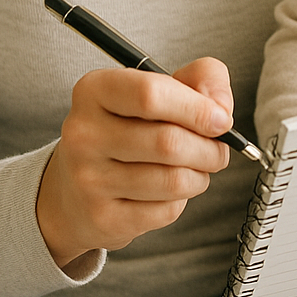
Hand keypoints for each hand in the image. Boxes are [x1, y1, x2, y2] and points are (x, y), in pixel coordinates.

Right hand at [36, 57, 233, 268]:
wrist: (75, 190)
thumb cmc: (127, 129)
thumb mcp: (155, 89)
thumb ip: (199, 79)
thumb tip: (221, 108)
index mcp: (95, 90)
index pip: (151, 94)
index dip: (197, 108)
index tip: (221, 120)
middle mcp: (84, 133)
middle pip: (169, 142)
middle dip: (209, 149)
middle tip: (217, 150)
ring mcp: (89, 179)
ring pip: (174, 180)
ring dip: (200, 175)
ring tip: (194, 168)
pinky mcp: (102, 217)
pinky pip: (166, 210)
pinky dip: (182, 200)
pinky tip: (168, 191)